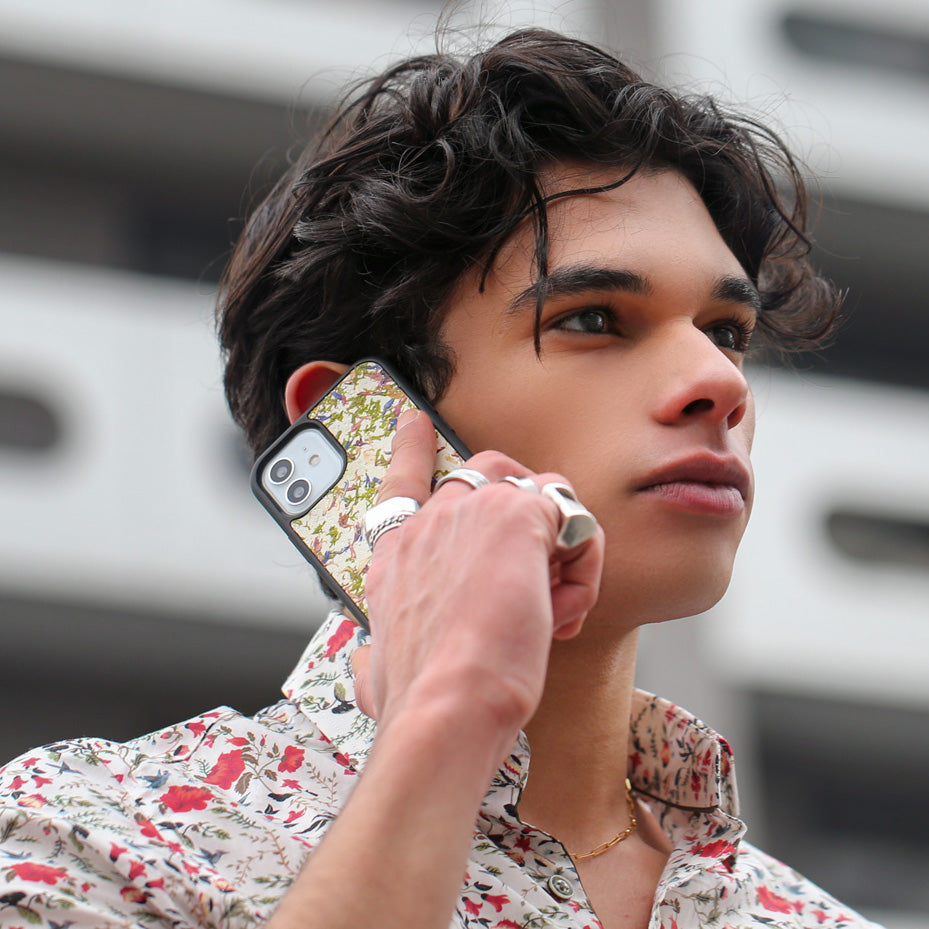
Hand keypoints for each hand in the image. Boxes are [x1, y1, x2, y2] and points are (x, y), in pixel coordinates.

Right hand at [352, 410, 603, 751]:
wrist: (444, 708)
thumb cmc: (418, 700)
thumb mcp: (377, 677)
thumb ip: (372, 664)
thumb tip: (365, 673)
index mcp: (396, 557)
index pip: (401, 483)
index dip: (410, 448)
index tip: (414, 423)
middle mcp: (430, 524)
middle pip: (490, 473)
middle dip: (523, 504)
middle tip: (538, 560)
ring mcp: (472, 513)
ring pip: (542, 496)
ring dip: (558, 550)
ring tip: (550, 608)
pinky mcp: (518, 517)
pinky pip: (575, 522)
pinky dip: (583, 566)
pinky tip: (564, 610)